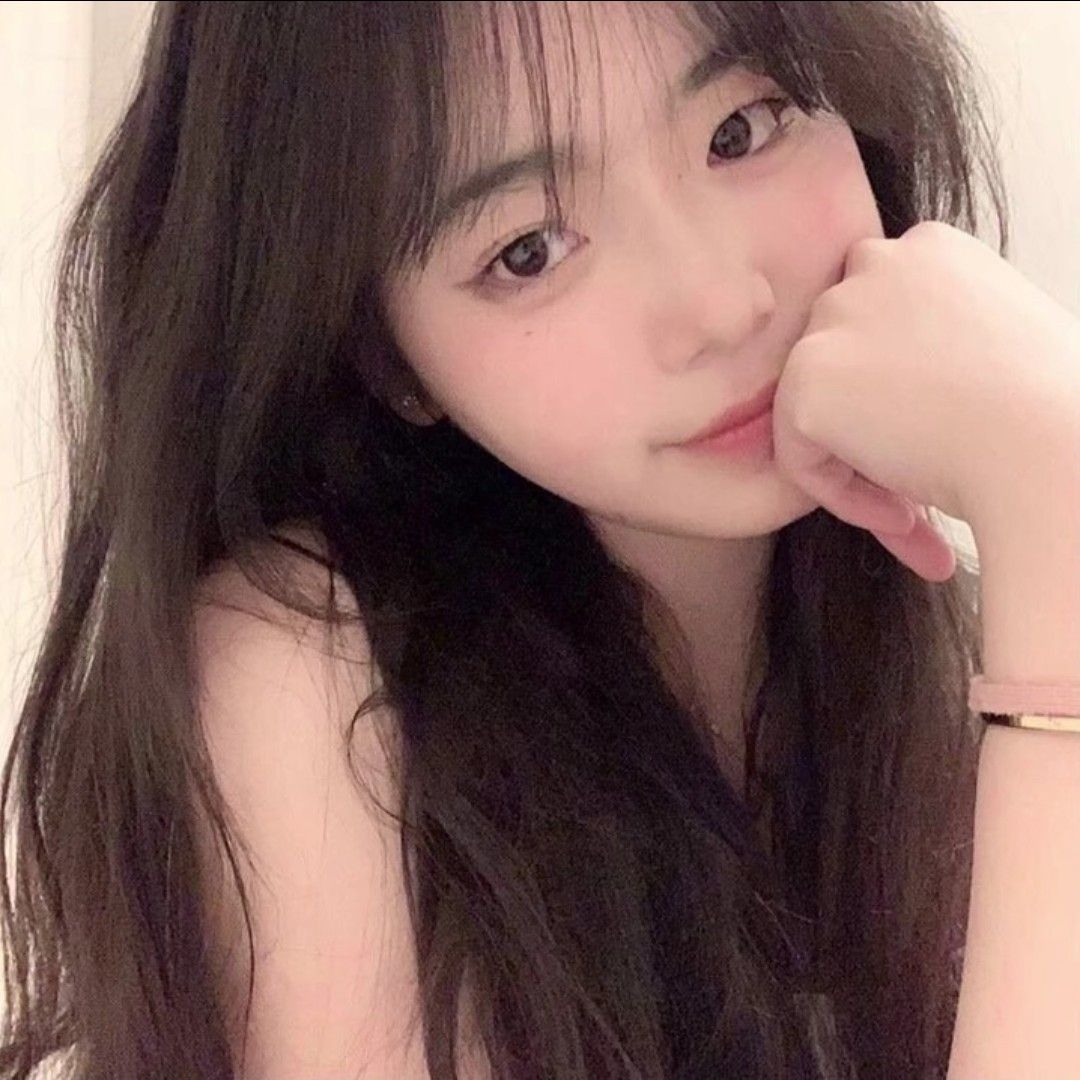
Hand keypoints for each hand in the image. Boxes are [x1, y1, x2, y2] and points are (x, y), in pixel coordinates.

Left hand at [771, 220, 1079, 581]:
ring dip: (854, 465)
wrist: (1050, 447)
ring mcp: (835, 317)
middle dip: (868, 427)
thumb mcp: (998, 344)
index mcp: (928, 248)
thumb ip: (938, 341)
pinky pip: (799, 455)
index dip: (899, 390)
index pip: (878, 322)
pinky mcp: (807, 377)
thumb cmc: (1048, 411)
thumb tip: (904, 385)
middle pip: (840, 361)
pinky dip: (839, 496)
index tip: (940, 438)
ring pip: (816, 410)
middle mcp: (874, 264)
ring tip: (912, 511)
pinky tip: (901, 516)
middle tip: (915, 485)